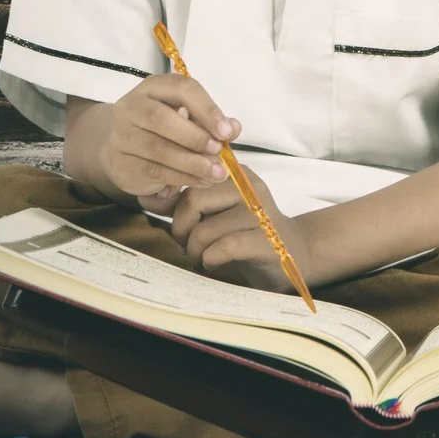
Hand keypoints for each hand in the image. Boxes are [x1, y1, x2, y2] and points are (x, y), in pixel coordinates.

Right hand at [95, 74, 236, 206]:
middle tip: (218, 151)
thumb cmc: (164, 130)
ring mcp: (121, 136)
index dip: (207, 109)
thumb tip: (233, 128)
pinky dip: (183, 178)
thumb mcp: (190, 119)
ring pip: (158, 149)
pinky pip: (154, 171)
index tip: (226, 131)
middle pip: (162, 119)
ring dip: (193, 163)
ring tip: (216, 173)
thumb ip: (213, 122)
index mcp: (153, 88)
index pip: (181, 89)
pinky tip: (201, 180)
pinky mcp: (121, 163)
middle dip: (196, 137)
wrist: (124, 151)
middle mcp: (131, 107)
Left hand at [169, 173, 317, 291]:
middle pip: (192, 200)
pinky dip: (211, 260)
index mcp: (236, 173)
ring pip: (205, 230)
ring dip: (195, 252)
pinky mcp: (267, 239)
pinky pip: (223, 248)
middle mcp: (249, 186)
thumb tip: (146, 197)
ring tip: (202, 258)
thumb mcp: (213, 213)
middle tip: (188, 244)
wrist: (292, 253)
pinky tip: (215, 263)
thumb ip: (181, 203)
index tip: (179, 223)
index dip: (174, 203)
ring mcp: (260, 213)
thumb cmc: (245, 232)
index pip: (190, 176)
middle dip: (181, 229)